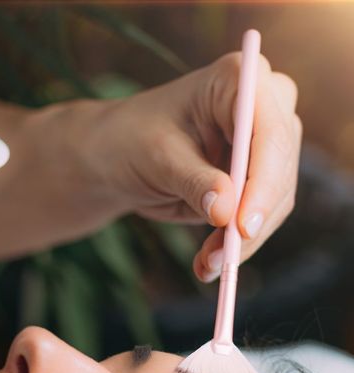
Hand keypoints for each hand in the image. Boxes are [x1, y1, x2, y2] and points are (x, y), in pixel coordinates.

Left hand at [82, 53, 300, 280]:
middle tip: (221, 259)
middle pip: (278, 169)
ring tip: (207, 266)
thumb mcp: (157, 158)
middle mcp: (261, 107)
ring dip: (242, 241)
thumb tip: (227, 212)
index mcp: (236, 80)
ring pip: (274, 200)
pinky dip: (234, 245)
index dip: (262, 182)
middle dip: (251, 220)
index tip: (242, 226)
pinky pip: (257, 216)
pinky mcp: (254, 178)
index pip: (269, 131)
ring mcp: (262, 145)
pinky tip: (208, 264)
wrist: (120, 157)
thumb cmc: (133, 141)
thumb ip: (194, 181)